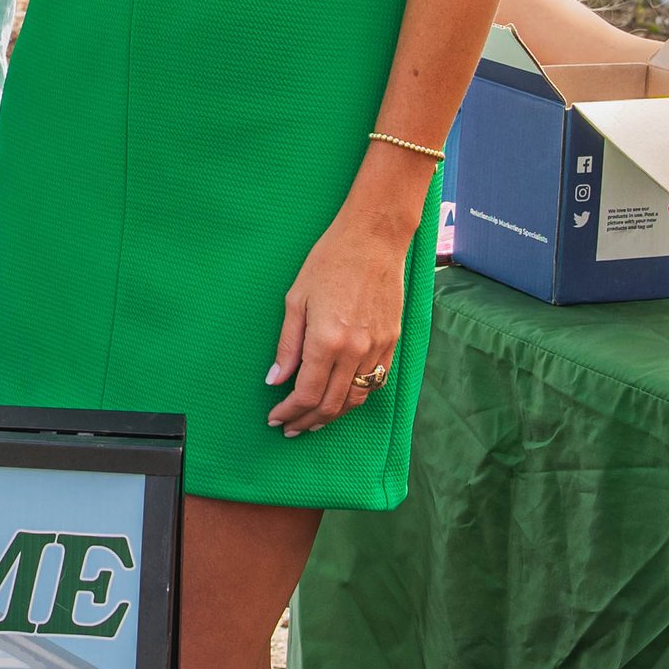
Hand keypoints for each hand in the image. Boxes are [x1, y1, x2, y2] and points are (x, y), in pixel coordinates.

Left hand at [267, 204, 409, 436]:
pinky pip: (375, 382)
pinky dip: (356, 397)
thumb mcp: (295, 300)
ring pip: (356, 398)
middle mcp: (356, 350)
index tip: (275, 418)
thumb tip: (276, 379)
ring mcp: (378, 348)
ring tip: (312, 421)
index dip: (289, 412)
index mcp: (327, 340)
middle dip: (307, 421)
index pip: (306, 394)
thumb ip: (288, 345)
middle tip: (290, 428)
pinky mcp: (392, 342)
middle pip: (331, 404)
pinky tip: (341, 398)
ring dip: (333, 415)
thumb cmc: (329, 262)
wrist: (374, 239)